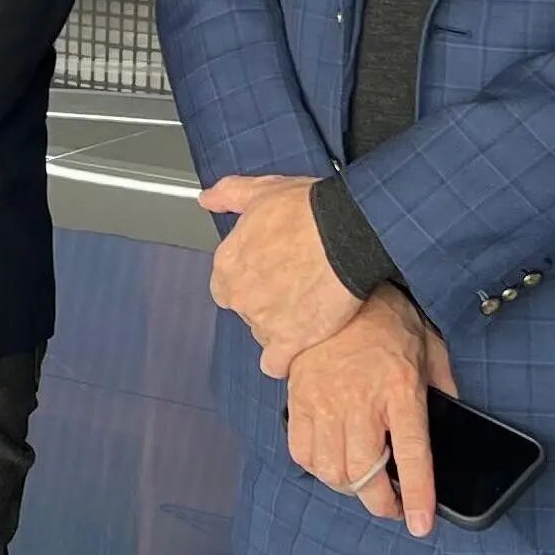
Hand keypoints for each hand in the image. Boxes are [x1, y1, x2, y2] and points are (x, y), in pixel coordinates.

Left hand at [199, 176, 361, 373]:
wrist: (347, 231)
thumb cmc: (309, 210)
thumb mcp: (262, 190)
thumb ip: (228, 195)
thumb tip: (207, 199)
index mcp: (228, 262)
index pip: (225, 284)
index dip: (248, 278)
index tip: (269, 272)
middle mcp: (239, 294)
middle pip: (245, 309)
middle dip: (264, 302)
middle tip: (292, 286)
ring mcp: (263, 320)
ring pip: (262, 334)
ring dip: (279, 326)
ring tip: (306, 307)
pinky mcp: (290, 341)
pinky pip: (276, 363)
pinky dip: (284, 359)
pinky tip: (297, 346)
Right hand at [280, 290, 457, 534]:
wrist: (333, 279)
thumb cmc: (385, 315)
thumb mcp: (430, 344)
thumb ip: (445, 383)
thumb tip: (456, 413)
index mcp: (400, 390)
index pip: (412, 456)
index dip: (416, 496)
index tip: (418, 524)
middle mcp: (360, 402)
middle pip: (365, 475)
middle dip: (380, 503)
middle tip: (391, 505)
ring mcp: (324, 402)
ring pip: (332, 470)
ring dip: (348, 488)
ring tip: (361, 483)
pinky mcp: (298, 397)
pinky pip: (301, 450)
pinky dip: (316, 467)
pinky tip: (330, 461)